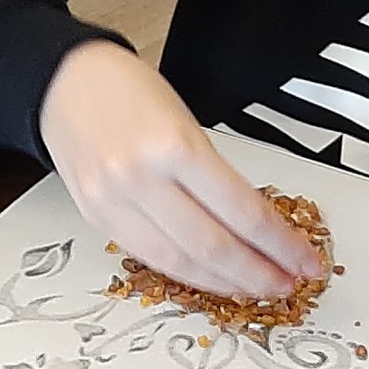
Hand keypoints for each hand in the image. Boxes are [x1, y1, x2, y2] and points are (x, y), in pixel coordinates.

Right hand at [37, 40, 325, 300]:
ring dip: (225, 282)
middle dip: (258, 272)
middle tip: (287, 282)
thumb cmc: (127, 89)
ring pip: (179, 261)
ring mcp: (113, 202)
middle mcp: (140, 178)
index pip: (242, 212)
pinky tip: (209, 276)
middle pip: (213, 245)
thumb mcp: (186, 120)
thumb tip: (257, 227)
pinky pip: (149, 256)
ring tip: (255, 287)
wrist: (64, 81)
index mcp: (174, 146)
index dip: (280, 244)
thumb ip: (216, 174)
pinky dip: (185, 271)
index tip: (304, 258)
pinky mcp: (96, 217)